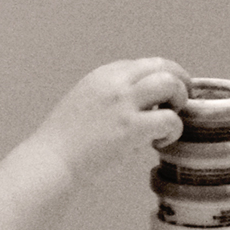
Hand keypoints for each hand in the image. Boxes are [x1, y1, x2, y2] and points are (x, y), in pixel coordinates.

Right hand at [33, 58, 190, 182]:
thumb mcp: (82, 106)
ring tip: (170, 124)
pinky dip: (173, 131)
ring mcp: (124, 103)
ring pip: (171, 84)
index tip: (164, 97)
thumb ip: (109, 101)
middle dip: (179, 83)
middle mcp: (115, 82)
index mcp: (102, 76)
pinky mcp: (131, 128)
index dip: (160, 79)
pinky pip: (170, 120)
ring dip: (180, 101)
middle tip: (180, 105)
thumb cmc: (63, 145)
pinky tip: (159, 143)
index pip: (144, 65)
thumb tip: (138, 111)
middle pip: (163, 66)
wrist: (49, 163)